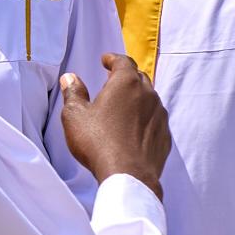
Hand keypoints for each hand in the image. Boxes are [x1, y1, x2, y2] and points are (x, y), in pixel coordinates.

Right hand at [60, 54, 170, 192]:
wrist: (128, 176)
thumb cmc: (98, 142)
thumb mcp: (75, 115)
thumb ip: (73, 93)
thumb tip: (70, 78)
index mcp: (126, 83)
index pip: (123, 62)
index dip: (113, 59)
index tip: (106, 60)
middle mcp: (148, 94)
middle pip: (138, 78)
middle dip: (126, 77)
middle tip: (112, 82)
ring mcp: (159, 115)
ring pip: (149, 99)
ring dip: (137, 99)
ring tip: (123, 107)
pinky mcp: (165, 135)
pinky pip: (155, 120)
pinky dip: (145, 119)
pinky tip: (134, 129)